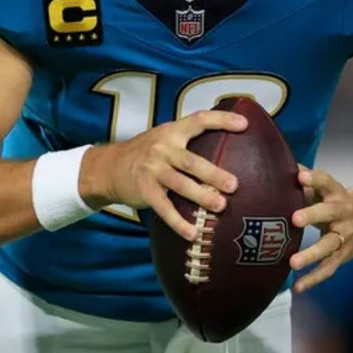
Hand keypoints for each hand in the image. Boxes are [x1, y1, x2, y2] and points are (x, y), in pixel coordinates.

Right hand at [87, 110, 246, 240]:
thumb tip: (226, 148)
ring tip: (220, 206)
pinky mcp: (144, 190)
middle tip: (234, 185)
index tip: (244, 124)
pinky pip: (164, 208)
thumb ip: (187, 141)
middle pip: (191, 161)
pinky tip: (193, 233)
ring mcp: (152, 170)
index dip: (221, 120)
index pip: (199, 120)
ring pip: (180, 184)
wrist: (108, 167)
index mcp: (172, 132)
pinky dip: (179, 222)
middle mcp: (162, 148)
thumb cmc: (145, 153)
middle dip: (213, 173)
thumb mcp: (163, 138)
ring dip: (201, 196)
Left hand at [289, 166, 352, 292]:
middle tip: (295, 218)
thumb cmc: (333, 200)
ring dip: (311, 254)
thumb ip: (304, 177)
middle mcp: (342, 213)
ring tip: (293, 262)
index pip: (326, 182)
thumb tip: (279, 163)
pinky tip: (297, 286)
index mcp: (336, 192)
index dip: (314, 179)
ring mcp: (344, 236)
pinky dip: (313, 279)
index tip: (300, 176)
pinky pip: (328, 268)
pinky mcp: (342, 255)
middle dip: (313, 216)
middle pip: (329, 213)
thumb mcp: (324, 187)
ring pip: (329, 246)